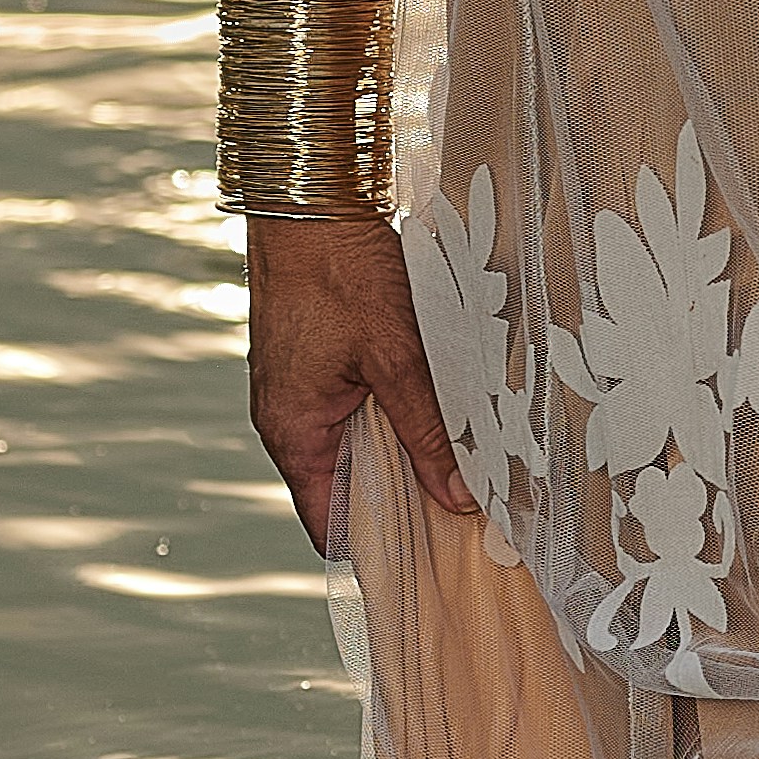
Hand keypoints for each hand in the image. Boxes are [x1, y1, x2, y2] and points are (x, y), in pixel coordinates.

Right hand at [246, 212, 473, 548]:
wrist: (309, 195)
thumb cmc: (338, 270)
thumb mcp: (395, 355)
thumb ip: (426, 430)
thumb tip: (460, 499)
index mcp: (293, 432)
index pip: (330, 523)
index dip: (379, 548)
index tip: (433, 564)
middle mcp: (289, 418)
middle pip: (349, 487)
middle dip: (404, 503)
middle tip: (469, 520)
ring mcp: (301, 387)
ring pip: (358, 443)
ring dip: (404, 455)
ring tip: (465, 471)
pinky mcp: (316, 358)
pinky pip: (357, 407)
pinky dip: (395, 416)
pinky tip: (440, 413)